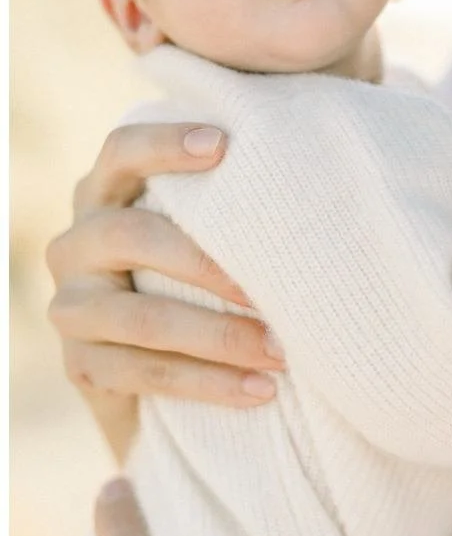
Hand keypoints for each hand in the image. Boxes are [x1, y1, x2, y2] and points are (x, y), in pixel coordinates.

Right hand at [47, 118, 285, 433]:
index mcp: (101, 192)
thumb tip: (297, 159)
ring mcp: (69, 307)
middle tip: (268, 286)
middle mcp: (75, 243)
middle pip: (133, 236)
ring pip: (145, 317)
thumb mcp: (193, 230)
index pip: (122, 151)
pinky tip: (259, 391)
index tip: (223, 145)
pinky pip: (146, 373)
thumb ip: (217, 196)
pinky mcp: (79, 366)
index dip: (165, 144)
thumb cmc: (193, 278)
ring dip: (220, 336)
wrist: (152, 383)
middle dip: (207, 261)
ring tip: (279, 351)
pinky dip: (209, 383)